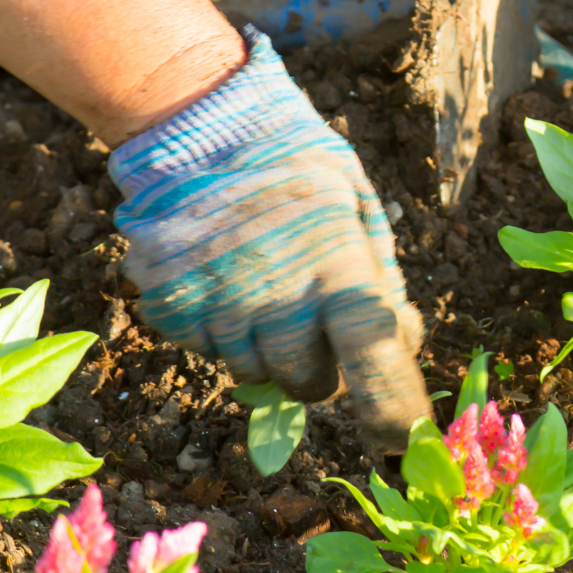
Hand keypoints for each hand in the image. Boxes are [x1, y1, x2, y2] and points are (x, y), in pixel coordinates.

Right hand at [109, 27, 429, 450]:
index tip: (403, 448)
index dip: (392, 410)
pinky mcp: (168, 304)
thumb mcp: (358, 206)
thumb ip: (382, 277)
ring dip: (265, 349)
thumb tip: (404, 341)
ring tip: (261, 283)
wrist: (199, 124)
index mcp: (336, 265)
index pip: (374, 357)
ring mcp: (216, 304)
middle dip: (320, 370)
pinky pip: (204, 349)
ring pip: (253, 374)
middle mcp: (275, 296)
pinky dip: (219, 329)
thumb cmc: (296, 168)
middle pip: (310, 385)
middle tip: (311, 321)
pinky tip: (222, 276)